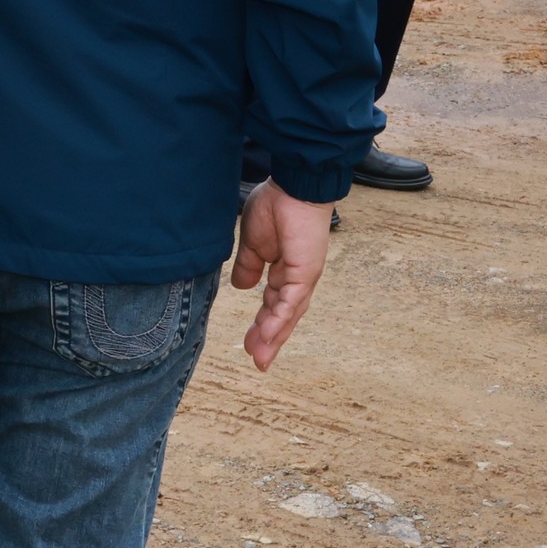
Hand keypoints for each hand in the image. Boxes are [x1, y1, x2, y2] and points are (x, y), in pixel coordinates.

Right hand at [231, 182, 334, 370]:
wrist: (293, 186)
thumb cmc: (276, 206)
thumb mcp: (252, 242)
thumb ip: (248, 266)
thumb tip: (241, 286)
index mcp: (283, 271)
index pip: (272, 304)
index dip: (262, 324)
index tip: (249, 344)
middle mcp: (295, 279)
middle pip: (282, 316)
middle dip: (269, 339)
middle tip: (257, 361)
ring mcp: (303, 278)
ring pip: (287, 314)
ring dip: (274, 337)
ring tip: (260, 357)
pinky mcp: (305, 273)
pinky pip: (290, 301)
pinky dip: (279, 319)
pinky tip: (267, 335)